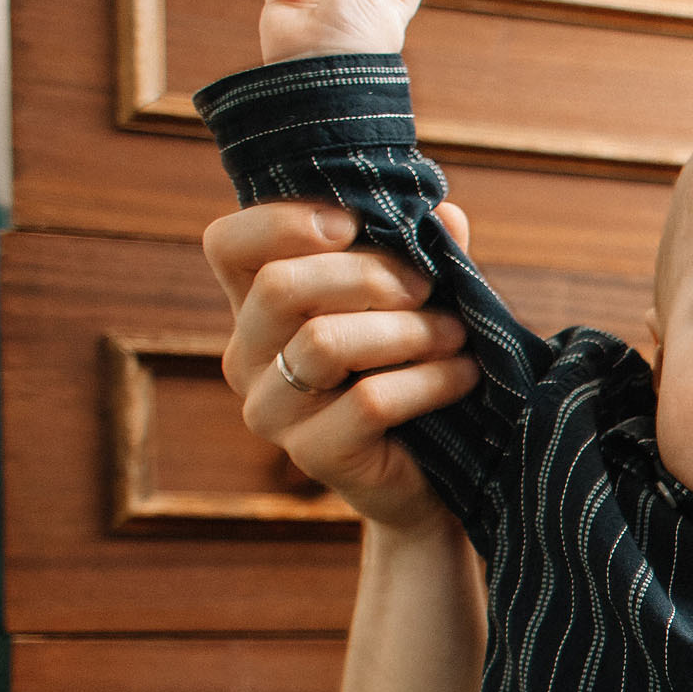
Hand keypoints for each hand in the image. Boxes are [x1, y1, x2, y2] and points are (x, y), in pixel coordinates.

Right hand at [203, 198, 478, 529]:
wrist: (435, 479)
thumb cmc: (417, 372)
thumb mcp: (417, 304)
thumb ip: (422, 255)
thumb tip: (445, 213)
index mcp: (256, 309)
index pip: (227, 245)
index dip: (281, 222)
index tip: (353, 223)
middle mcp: (246, 357)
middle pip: (280, 286)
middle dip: (367, 275)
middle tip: (426, 286)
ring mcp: (271, 411)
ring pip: (325, 343)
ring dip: (407, 329)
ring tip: (457, 333)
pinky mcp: (312, 455)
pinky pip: (369, 401)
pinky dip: (429, 379)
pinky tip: (464, 374)